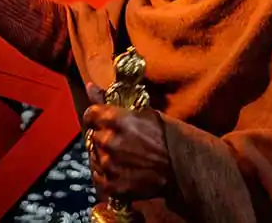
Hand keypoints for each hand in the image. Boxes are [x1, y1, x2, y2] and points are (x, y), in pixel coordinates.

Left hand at [83, 83, 171, 201]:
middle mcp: (109, 141)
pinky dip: (106, 173)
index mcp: (115, 119)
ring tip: (123, 156)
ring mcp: (109, 164)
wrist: (181, 167)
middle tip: (119, 140)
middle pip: (92, 135)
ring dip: (104, 154)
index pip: (90, 114)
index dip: (95, 117)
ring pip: (94, 156)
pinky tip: (121, 169)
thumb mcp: (143, 111)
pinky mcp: (112, 184)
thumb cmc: (165, 136)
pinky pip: (99, 176)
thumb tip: (90, 87)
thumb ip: (110, 100)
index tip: (100, 120)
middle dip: (102, 136)